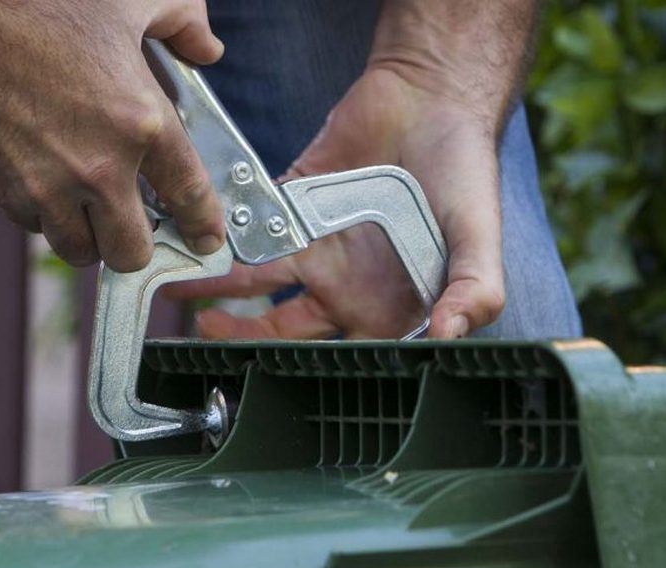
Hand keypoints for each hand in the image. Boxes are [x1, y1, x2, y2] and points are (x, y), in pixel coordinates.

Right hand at [0, 0, 226, 270]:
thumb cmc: (38, 6)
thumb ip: (180, 20)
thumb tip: (207, 48)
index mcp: (141, 121)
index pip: (188, 196)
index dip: (202, 226)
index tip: (205, 240)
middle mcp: (101, 167)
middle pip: (131, 252)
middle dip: (136, 244)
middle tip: (133, 221)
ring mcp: (51, 187)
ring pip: (82, 251)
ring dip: (89, 235)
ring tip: (86, 204)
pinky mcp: (9, 194)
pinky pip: (39, 227)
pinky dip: (47, 214)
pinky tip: (46, 179)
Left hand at [169, 67, 505, 338]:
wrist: (432, 95)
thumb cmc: (465, 173)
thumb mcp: (479, 236)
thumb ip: (474, 289)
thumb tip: (449, 335)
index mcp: (388, 307)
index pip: (340, 359)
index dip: (305, 371)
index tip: (270, 374)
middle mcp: (346, 287)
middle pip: (284, 330)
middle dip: (244, 335)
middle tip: (210, 329)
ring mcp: (315, 246)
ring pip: (257, 282)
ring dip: (221, 289)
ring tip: (186, 290)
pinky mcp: (291, 205)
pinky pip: (251, 228)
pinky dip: (225, 233)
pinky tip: (202, 239)